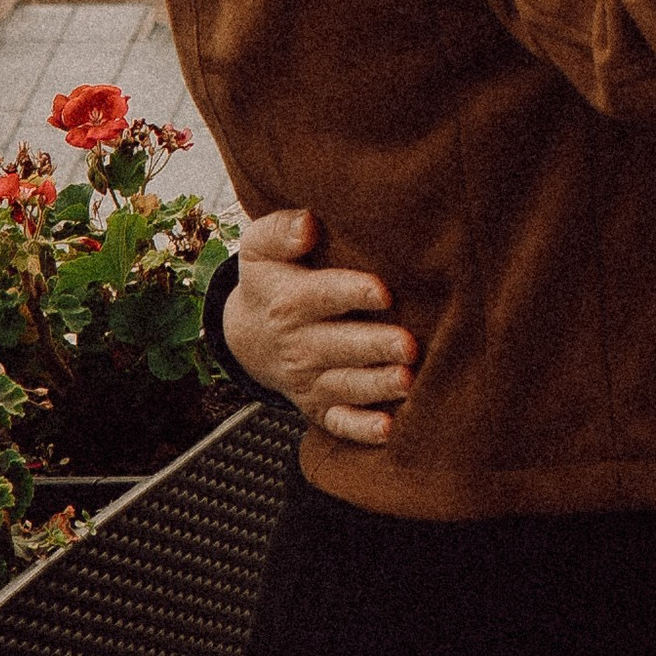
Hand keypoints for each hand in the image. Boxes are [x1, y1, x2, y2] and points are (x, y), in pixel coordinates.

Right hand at [221, 207, 417, 445]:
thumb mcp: (259, 247)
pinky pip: (338, 423)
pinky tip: (388, 430)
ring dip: (375, 386)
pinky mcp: (318, 407)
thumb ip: (280, 230)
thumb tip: (308, 224)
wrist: (247, 334)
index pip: (321, 296)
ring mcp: (308, 380)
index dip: (351, 293)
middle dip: (373, 346)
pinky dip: (361, 430)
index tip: (383, 290)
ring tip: (407, 381)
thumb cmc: (269, 280)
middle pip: (337, 346)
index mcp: (289, 301)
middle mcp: (298, 345)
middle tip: (408, 344)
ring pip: (344, 386)